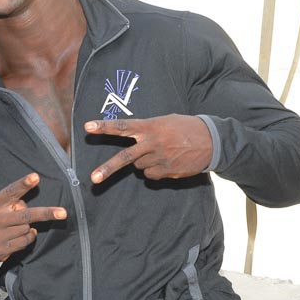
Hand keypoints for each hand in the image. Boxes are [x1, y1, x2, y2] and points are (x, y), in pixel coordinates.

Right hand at [0, 173, 66, 265]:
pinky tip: (21, 234)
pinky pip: (25, 242)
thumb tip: (24, 205)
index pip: (10, 192)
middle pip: (26, 215)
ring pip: (27, 228)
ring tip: (15, 225)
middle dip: (46, 213)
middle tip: (63, 213)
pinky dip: (28, 237)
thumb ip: (3, 203)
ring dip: (27, 226)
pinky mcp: (3, 249)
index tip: (35, 177)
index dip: (23, 184)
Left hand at [84, 114, 212, 181]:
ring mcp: (160, 159)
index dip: (104, 127)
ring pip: (138, 166)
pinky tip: (167, 161)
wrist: (212, 141)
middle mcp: (152, 144)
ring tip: (161, 152)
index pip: (123, 126)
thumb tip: (132, 140)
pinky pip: (150, 175)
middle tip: (93, 178)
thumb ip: (146, 129)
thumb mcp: (165, 121)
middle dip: (108, 169)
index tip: (88, 127)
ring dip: (144, 161)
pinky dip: (154, 170)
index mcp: (150, 127)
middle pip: (125, 158)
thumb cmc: (185, 127)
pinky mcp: (167, 172)